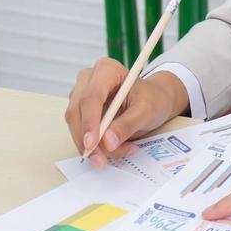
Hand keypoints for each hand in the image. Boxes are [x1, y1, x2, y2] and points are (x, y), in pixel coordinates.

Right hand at [64, 58, 188, 167]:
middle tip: (102, 161)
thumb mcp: (149, 111)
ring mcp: (81, 95)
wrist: (155, 101)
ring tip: (121, 152)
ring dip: (93, 146)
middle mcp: (89, 80)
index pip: (91, 97)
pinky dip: (94, 146)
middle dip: (88, 140)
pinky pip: (80, 132)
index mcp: (107, 70)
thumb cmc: (154, 99)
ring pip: (76, 125)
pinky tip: (113, 150)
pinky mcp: (80, 111)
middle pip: (77, 112)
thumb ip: (128, 124)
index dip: (89, 122)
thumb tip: (107, 142)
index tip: (92, 144)